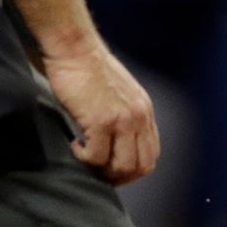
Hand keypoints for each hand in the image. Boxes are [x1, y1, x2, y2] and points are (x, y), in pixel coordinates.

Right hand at [40, 33, 158, 183]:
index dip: (133, 170)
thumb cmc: (90, 69)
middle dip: (120, 177)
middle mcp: (140, 118)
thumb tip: (118, 142)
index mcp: (145, 113)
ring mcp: (123, 120)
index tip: (114, 171)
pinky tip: (74, 145)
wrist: (77, 49)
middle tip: (98, 173)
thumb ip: (126, 116)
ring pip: (121, 165)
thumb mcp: (121, 94)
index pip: (151, 155)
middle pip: (141, 166)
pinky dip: (84, 158)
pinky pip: (96, 156)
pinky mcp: (102, 121)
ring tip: (85, 158)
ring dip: (102, 170)